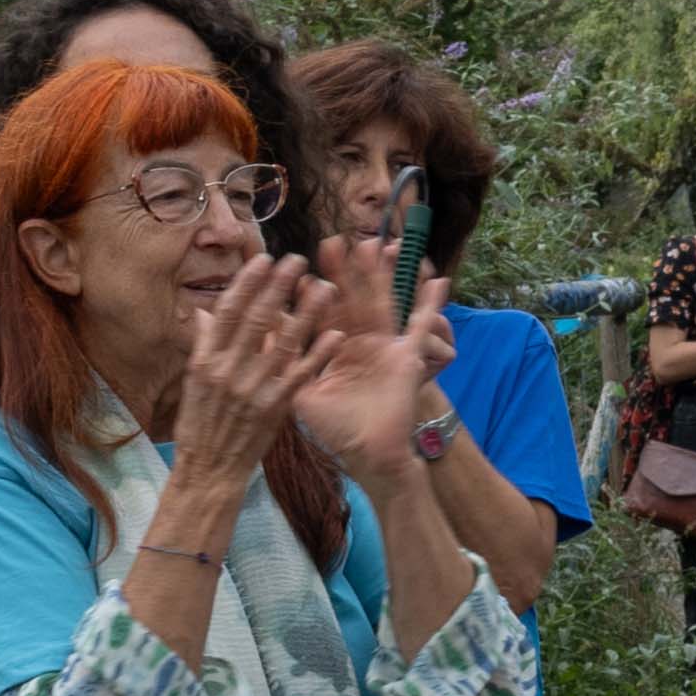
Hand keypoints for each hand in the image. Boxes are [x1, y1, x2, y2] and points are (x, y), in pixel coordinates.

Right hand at [158, 256, 330, 505]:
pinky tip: (337, 333)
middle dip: (278, 287)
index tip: (264, 259)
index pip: (228, 312)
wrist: (209, 469)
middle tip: (298, 260)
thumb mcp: (194, 383)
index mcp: (205, 360)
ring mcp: (252, 388)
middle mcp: (227, 370)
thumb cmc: (201, 424)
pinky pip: (300, 374)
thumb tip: (204, 312)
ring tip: (327, 286)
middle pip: (256, 319)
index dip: (247, 283)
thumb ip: (204, 346)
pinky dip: (318, 353)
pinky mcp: (274, 407)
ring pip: (283, 342)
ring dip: (307, 312)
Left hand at [294, 239, 455, 489]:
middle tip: (331, 242)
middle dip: (343, 273)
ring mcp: (386, 347)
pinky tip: (437, 280)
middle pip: (351, 300)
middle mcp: (360, 343)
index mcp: (335, 351)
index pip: (322, 314)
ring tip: (375, 246)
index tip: (297, 267)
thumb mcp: (303, 397)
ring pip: (383, 303)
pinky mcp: (408, 356)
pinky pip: (422, 326)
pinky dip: (431, 304)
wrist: (370, 453)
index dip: (311, 292)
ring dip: (380, 276)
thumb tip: (258, 346)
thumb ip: (285, 369)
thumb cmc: (337, 429)